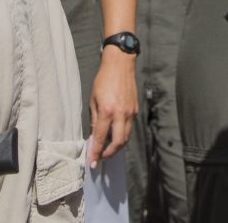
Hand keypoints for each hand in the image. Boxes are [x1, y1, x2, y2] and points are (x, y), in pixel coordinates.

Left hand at [87, 48, 137, 162]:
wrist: (120, 65)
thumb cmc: (103, 80)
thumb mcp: (93, 99)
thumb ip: (94, 119)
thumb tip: (94, 136)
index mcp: (107, 111)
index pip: (101, 137)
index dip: (96, 152)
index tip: (92, 162)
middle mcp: (120, 114)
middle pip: (118, 143)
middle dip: (109, 153)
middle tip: (101, 157)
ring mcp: (130, 113)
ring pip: (126, 138)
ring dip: (117, 146)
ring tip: (107, 148)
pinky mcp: (135, 110)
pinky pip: (129, 128)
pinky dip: (122, 134)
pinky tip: (115, 134)